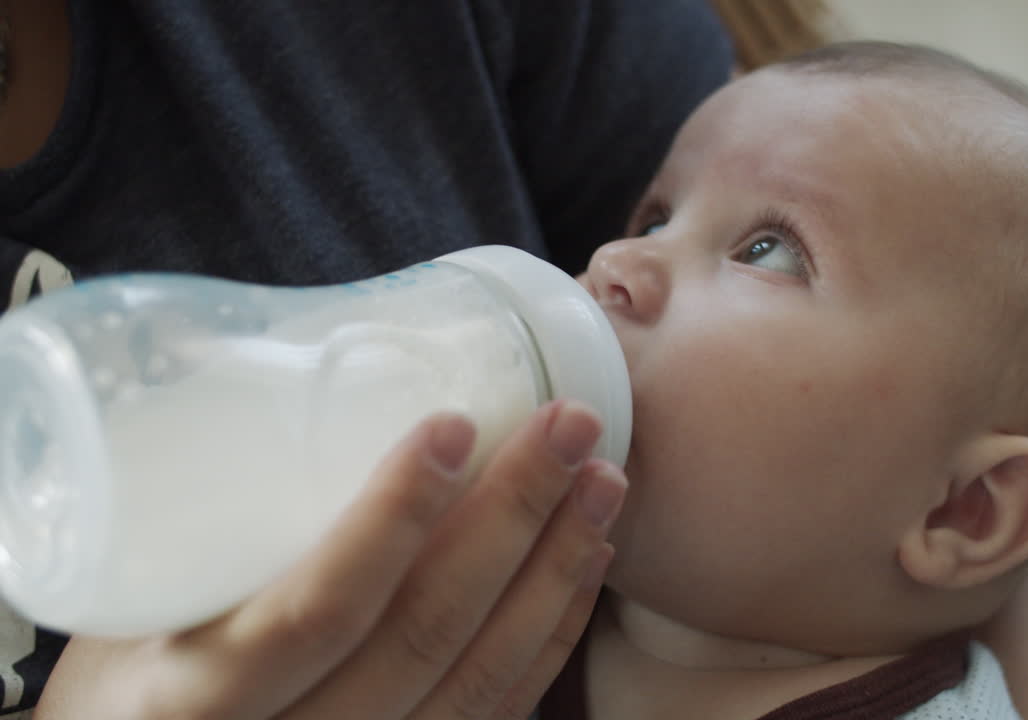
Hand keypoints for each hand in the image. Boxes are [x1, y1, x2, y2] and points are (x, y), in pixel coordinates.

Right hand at [36, 400, 626, 719]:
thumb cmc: (124, 672)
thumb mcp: (132, 601)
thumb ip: (213, 523)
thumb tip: (301, 369)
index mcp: (198, 702)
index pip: (316, 615)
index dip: (392, 520)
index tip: (452, 426)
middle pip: (424, 638)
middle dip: (514, 522)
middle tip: (569, 426)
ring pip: (481, 680)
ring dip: (555, 572)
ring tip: (602, 481)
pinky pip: (497, 711)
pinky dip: (552, 636)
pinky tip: (587, 563)